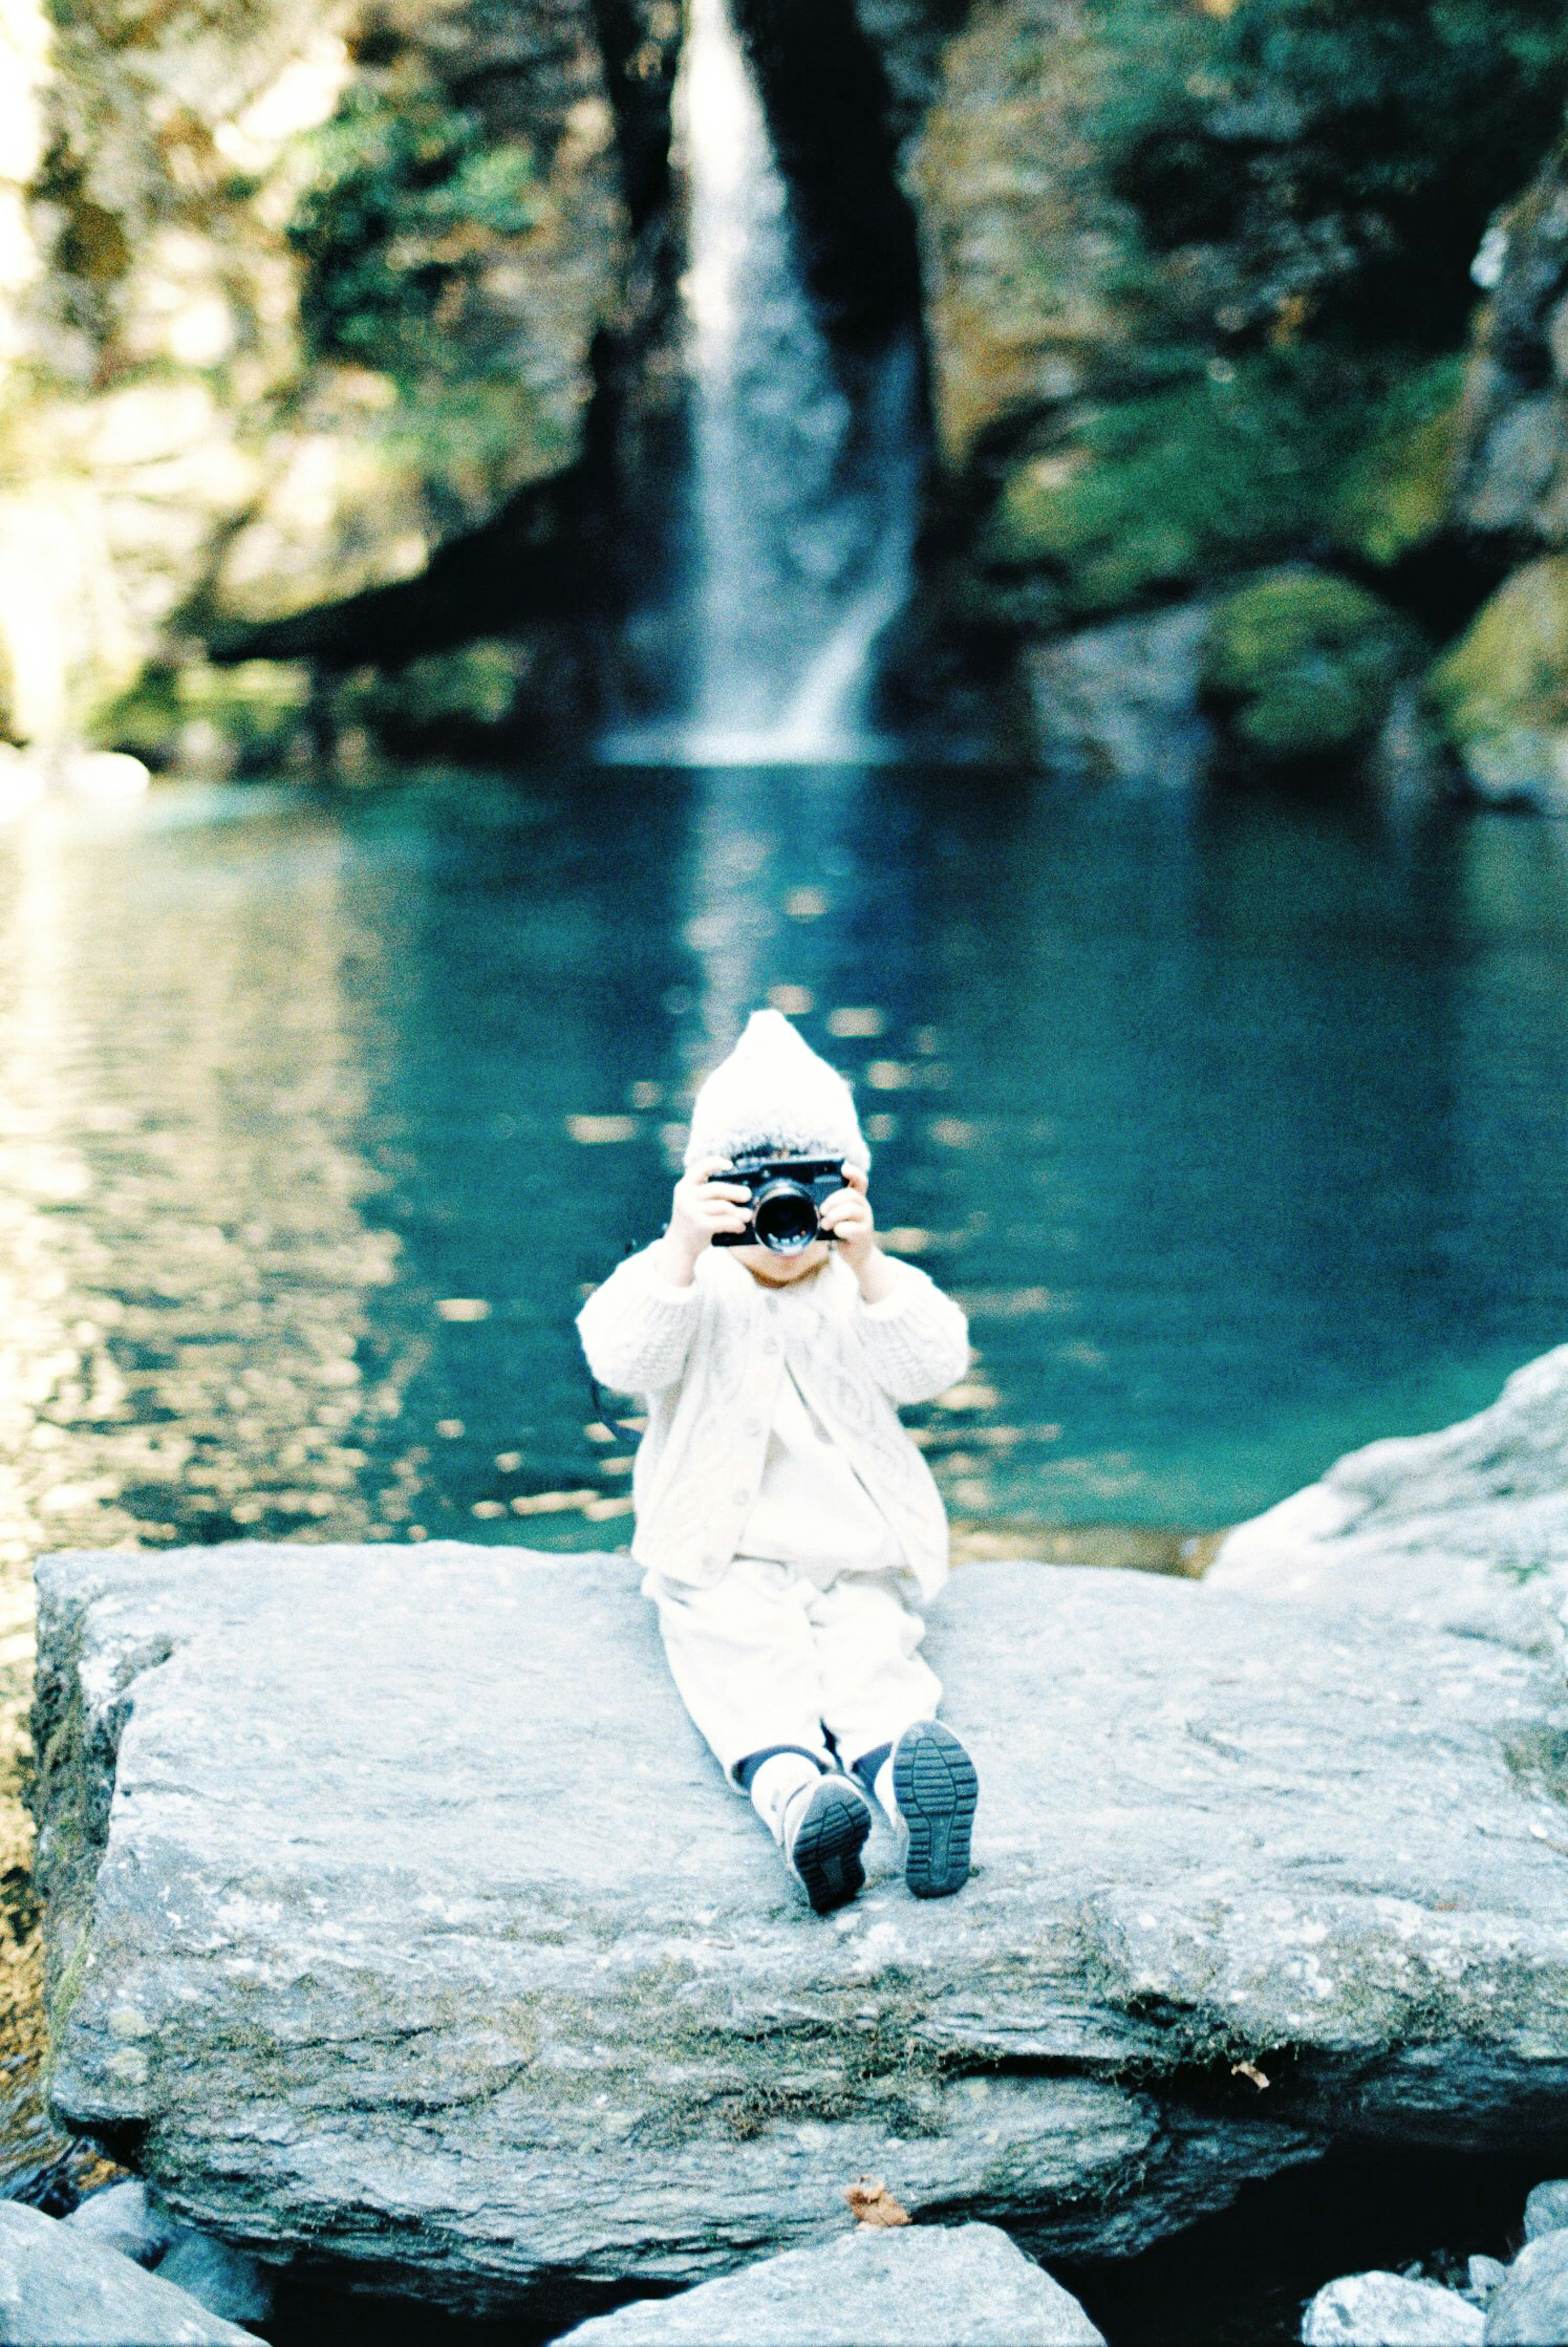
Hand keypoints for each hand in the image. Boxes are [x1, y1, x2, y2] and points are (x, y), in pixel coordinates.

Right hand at [654, 1161, 750, 1284]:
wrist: (679, 1245)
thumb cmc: (692, 1220)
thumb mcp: (692, 1201)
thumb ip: (706, 1192)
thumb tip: (740, 1189)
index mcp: (684, 1186)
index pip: (699, 1168)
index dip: (715, 1163)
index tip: (729, 1165)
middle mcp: (686, 1196)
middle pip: (717, 1189)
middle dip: (736, 1191)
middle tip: (748, 1195)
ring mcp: (691, 1211)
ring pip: (723, 1206)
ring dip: (739, 1211)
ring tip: (747, 1216)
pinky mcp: (700, 1225)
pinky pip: (724, 1221)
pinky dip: (735, 1224)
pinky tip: (741, 1227)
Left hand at [820, 1164, 894, 1298]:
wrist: (855, 1254)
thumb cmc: (841, 1231)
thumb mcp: (836, 1216)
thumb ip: (829, 1206)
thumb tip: (809, 1201)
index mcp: (856, 1198)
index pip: (860, 1180)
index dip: (854, 1172)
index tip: (843, 1168)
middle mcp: (863, 1206)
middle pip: (851, 1195)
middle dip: (833, 1200)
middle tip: (823, 1210)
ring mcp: (866, 1219)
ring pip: (851, 1209)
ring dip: (834, 1216)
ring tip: (825, 1224)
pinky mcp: (864, 1233)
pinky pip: (851, 1228)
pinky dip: (840, 1229)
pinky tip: (836, 1232)